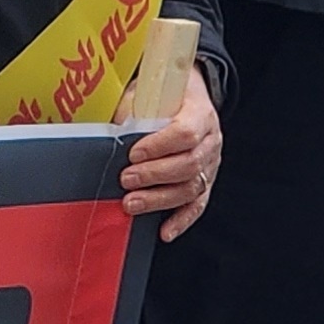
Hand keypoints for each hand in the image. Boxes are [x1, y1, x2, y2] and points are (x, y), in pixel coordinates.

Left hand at [119, 70, 223, 241]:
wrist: (188, 92)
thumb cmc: (165, 92)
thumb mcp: (148, 91)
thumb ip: (135, 112)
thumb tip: (113, 135)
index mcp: (200, 113)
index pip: (186, 133)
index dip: (159, 146)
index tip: (133, 154)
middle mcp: (211, 140)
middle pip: (189, 165)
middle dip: (154, 175)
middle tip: (126, 179)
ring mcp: (211, 163)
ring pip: (192, 188)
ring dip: (160, 199)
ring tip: (132, 203)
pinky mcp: (206, 181)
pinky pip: (197, 205)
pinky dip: (181, 220)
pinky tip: (165, 231)